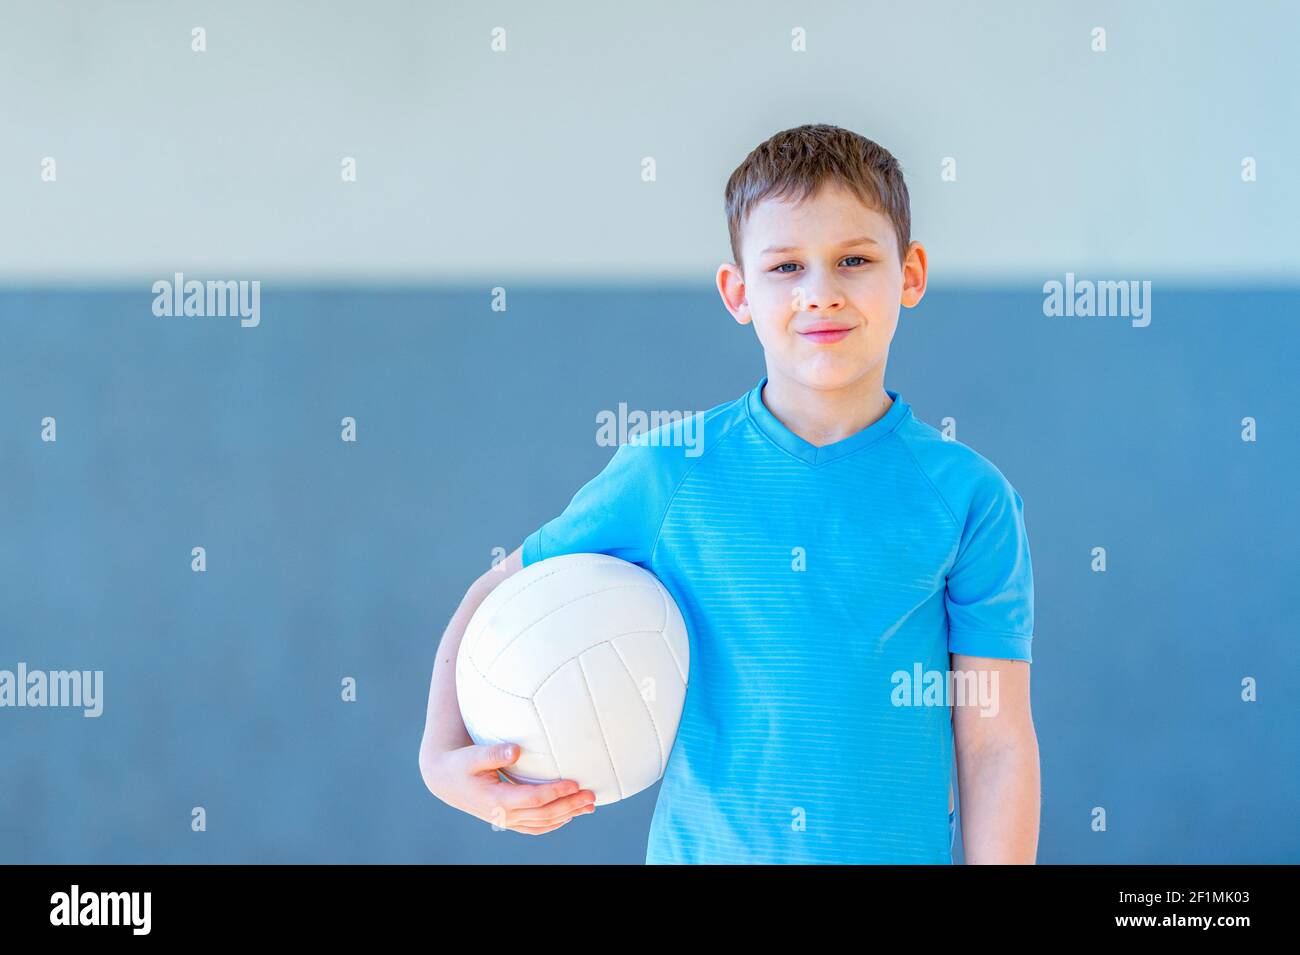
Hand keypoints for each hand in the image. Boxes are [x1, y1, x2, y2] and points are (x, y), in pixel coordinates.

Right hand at [421, 741, 595, 833]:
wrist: (445, 780)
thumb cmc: (461, 763)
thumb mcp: (472, 755)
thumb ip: (492, 753)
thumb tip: (515, 750)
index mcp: (495, 799)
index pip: (531, 799)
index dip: (554, 792)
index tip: (574, 783)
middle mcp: (502, 814)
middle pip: (542, 815)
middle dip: (569, 806)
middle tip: (591, 796)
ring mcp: (506, 820)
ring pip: (542, 824)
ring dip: (567, 816)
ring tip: (589, 806)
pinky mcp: (508, 820)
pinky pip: (535, 827)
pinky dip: (554, 823)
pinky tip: (569, 814)